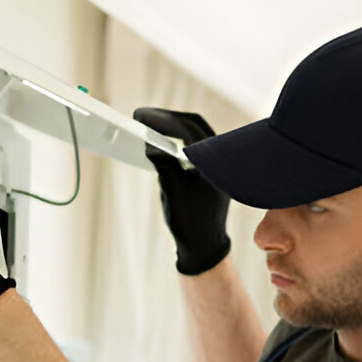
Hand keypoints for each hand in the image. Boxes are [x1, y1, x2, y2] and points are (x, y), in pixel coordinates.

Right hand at [133, 107, 230, 274]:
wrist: (205, 246)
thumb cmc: (190, 223)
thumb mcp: (172, 193)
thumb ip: (163, 165)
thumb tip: (151, 145)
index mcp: (214, 162)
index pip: (188, 129)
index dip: (162, 119)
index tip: (140, 116)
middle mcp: (221, 158)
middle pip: (194, 124)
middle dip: (167, 118)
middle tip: (141, 116)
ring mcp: (218, 162)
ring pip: (195, 133)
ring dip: (172, 126)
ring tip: (148, 124)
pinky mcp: (211, 168)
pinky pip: (195, 145)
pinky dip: (178, 139)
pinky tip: (161, 139)